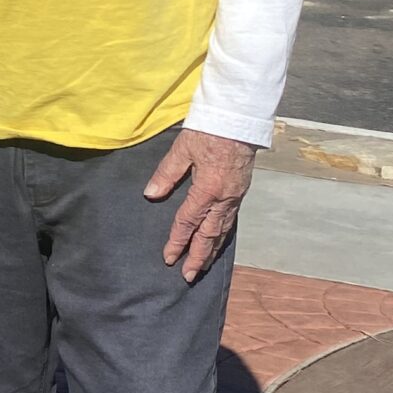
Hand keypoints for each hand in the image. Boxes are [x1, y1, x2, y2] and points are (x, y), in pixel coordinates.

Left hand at [144, 128, 257, 282]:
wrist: (241, 117)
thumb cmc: (210, 129)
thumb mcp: (182, 148)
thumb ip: (166, 174)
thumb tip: (151, 195)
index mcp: (208, 188)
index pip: (188, 222)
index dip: (177, 241)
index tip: (168, 258)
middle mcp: (225, 197)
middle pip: (210, 234)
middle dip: (198, 256)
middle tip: (188, 275)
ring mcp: (236, 195)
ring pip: (223, 229)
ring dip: (212, 249)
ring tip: (202, 265)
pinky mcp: (241, 190)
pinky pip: (231, 219)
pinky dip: (223, 234)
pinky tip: (217, 240)